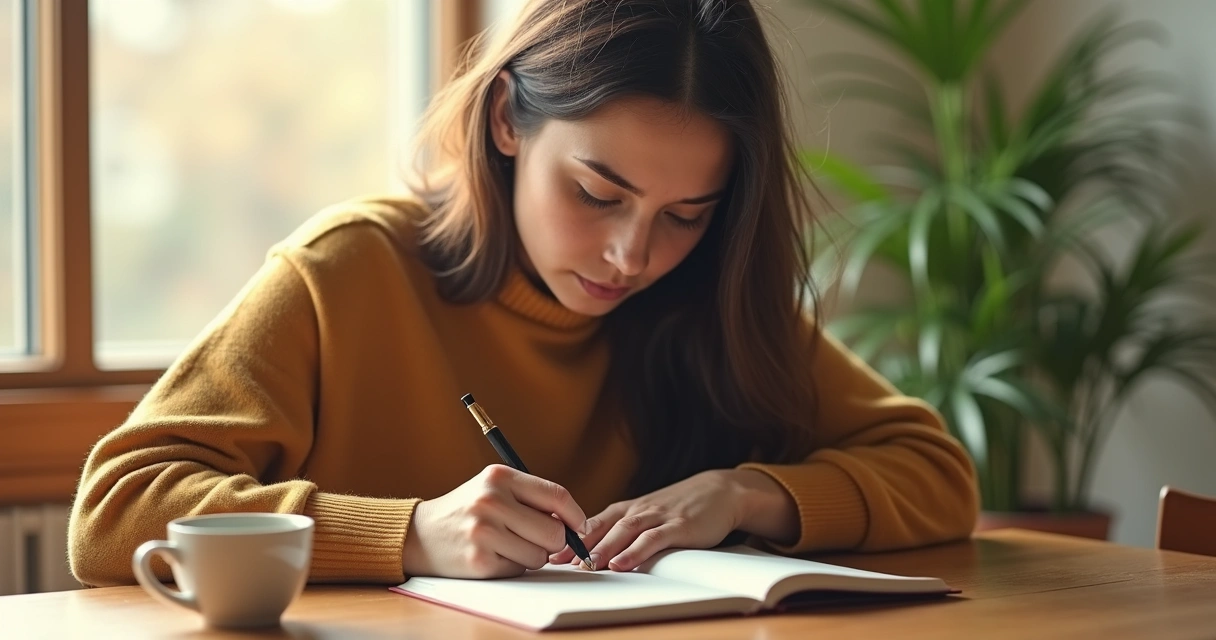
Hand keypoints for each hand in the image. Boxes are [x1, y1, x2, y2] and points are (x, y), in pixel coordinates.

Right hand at [402, 464, 588, 578]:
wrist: (420, 534)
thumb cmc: (466, 511)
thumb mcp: (493, 488)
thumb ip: (530, 497)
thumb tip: (573, 523)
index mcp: (500, 476)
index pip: (557, 495)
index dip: (576, 515)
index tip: (580, 526)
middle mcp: (491, 500)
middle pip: (554, 531)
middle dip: (553, 541)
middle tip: (537, 539)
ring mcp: (484, 531)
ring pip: (540, 555)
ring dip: (531, 555)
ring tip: (507, 544)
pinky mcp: (479, 560)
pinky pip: (519, 569)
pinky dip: (512, 566)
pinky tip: (492, 555)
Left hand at [549, 469, 797, 571]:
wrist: (720, 491)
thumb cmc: (680, 507)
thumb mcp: (647, 516)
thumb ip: (623, 531)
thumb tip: (591, 555)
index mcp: (627, 509)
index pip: (591, 522)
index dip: (568, 537)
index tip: (548, 552)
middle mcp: (637, 510)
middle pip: (601, 526)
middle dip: (577, 544)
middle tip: (556, 559)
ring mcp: (658, 516)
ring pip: (624, 531)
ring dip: (602, 548)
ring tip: (585, 565)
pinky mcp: (678, 526)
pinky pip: (653, 539)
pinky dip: (635, 551)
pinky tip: (622, 564)